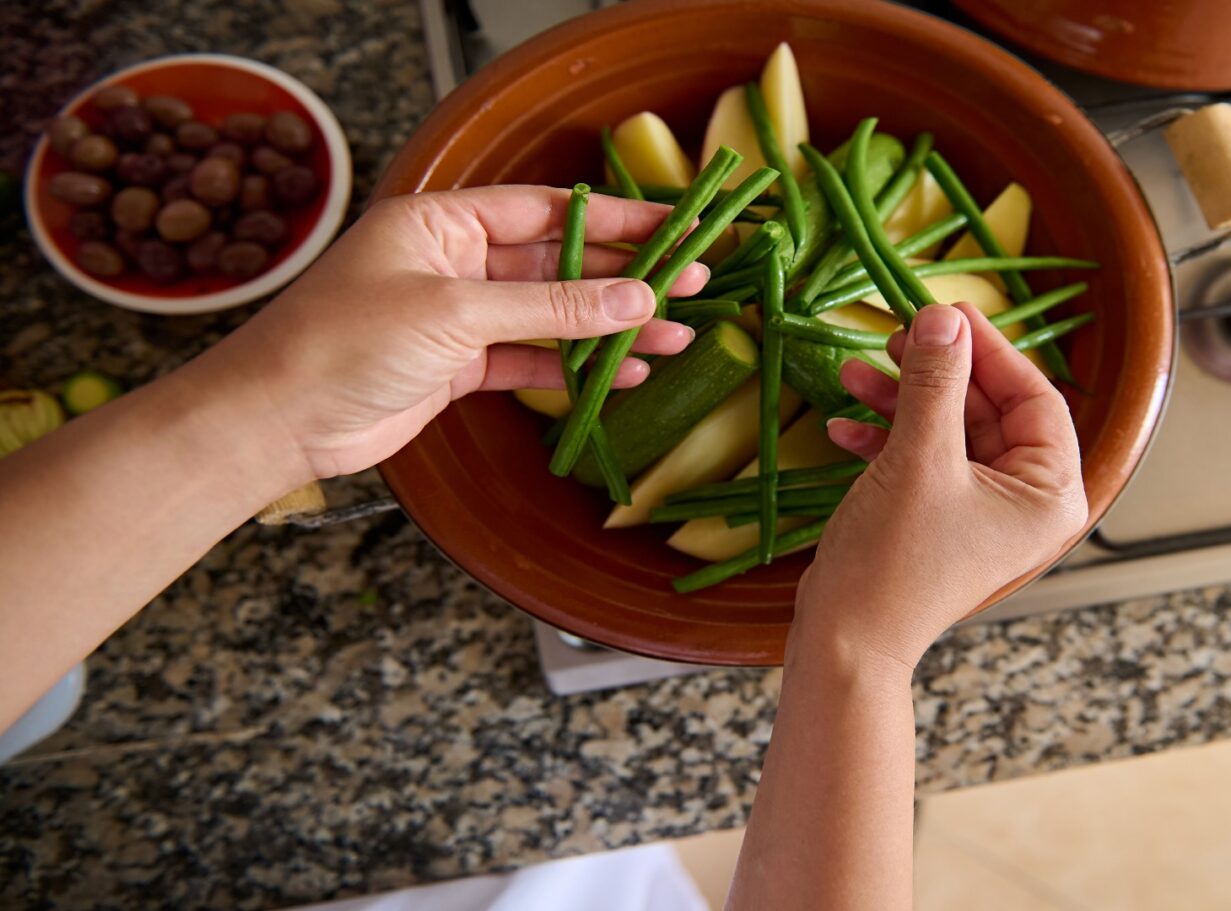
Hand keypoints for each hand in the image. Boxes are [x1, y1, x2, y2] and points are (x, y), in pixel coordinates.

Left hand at [195, 186, 706, 479]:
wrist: (277, 421)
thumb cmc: (343, 344)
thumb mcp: (456, 314)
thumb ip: (552, 306)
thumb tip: (637, 297)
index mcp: (441, 221)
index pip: (548, 211)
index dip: (618, 220)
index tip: (676, 226)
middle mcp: (452, 261)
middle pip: (559, 262)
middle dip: (626, 275)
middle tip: (692, 283)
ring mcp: (457, 316)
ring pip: (552, 315)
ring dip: (610, 327)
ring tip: (675, 336)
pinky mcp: (457, 366)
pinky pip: (531, 359)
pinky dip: (575, 368)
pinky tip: (624, 373)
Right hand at [796, 303, 1088, 669]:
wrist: (844, 639)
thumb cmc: (895, 560)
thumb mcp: (919, 457)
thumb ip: (935, 380)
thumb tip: (943, 316)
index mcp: (1050, 494)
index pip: (1036, 397)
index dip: (991, 350)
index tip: (947, 312)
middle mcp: (1025, 503)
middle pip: (989, 409)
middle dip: (937, 373)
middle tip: (897, 335)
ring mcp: (980, 511)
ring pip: (949, 430)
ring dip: (902, 399)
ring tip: (856, 373)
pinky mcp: (939, 517)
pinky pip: (924, 458)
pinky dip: (887, 436)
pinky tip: (844, 422)